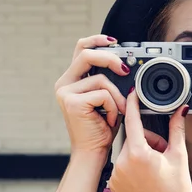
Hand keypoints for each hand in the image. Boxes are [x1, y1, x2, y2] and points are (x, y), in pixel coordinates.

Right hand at [54, 35, 128, 157]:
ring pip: (101, 78)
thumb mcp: (108, 97)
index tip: (114, 41)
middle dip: (110, 58)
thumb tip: (126, 64)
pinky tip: (109, 119)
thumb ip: (111, 79)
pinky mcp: (71, 102)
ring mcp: (65, 92)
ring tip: (117, 111)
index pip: (81, 48)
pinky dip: (113, 106)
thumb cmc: (102, 126)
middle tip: (126, 69)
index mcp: (72, 79)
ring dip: (117, 96)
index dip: (97, 40)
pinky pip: (102, 94)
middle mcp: (65, 83)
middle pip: (87, 54)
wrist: (93, 152)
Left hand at [108, 90, 191, 191]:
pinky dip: (134, 164)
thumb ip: (176, 128)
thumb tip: (181, 109)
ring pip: (128, 150)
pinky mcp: (113, 184)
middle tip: (163, 153)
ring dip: (142, 152)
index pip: (132, 120)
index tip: (133, 93)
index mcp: (138, 154)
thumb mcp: (178, 155)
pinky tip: (146, 176)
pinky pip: (123, 164)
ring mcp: (116, 175)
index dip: (133, 104)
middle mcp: (122, 163)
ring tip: (156, 167)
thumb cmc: (176, 191)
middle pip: (134, 137)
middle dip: (149, 140)